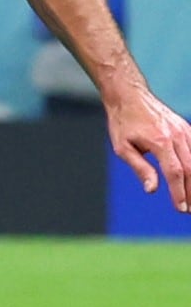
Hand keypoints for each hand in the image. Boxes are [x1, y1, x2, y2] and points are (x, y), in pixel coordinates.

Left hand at [106, 88, 190, 212]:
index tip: (181, 208)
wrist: (130, 96)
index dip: (179, 192)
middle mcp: (177, 136)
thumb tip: (152, 190)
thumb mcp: (123, 147)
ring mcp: (185, 131)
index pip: (175, 172)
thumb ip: (140, 168)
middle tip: (190, 210)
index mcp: (160, 141)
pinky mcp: (187, 129)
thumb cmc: (123, 123)